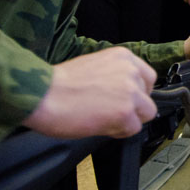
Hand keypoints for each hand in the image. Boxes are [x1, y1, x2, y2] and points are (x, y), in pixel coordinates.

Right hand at [24, 48, 156, 138]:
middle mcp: (130, 71)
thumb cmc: (58, 84)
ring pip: (145, 114)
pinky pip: (133, 129)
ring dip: (128, 121)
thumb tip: (123, 92)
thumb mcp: (93, 66)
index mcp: (123, 57)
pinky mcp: (125, 112)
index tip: (125, 100)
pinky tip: (100, 125)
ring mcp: (130, 91)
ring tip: (104, 120)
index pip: (148, 78)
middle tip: (111, 112)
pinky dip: (118, 132)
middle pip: (148, 98)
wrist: (42, 94)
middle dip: (133, 108)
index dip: (138, 93)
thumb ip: (114, 75)